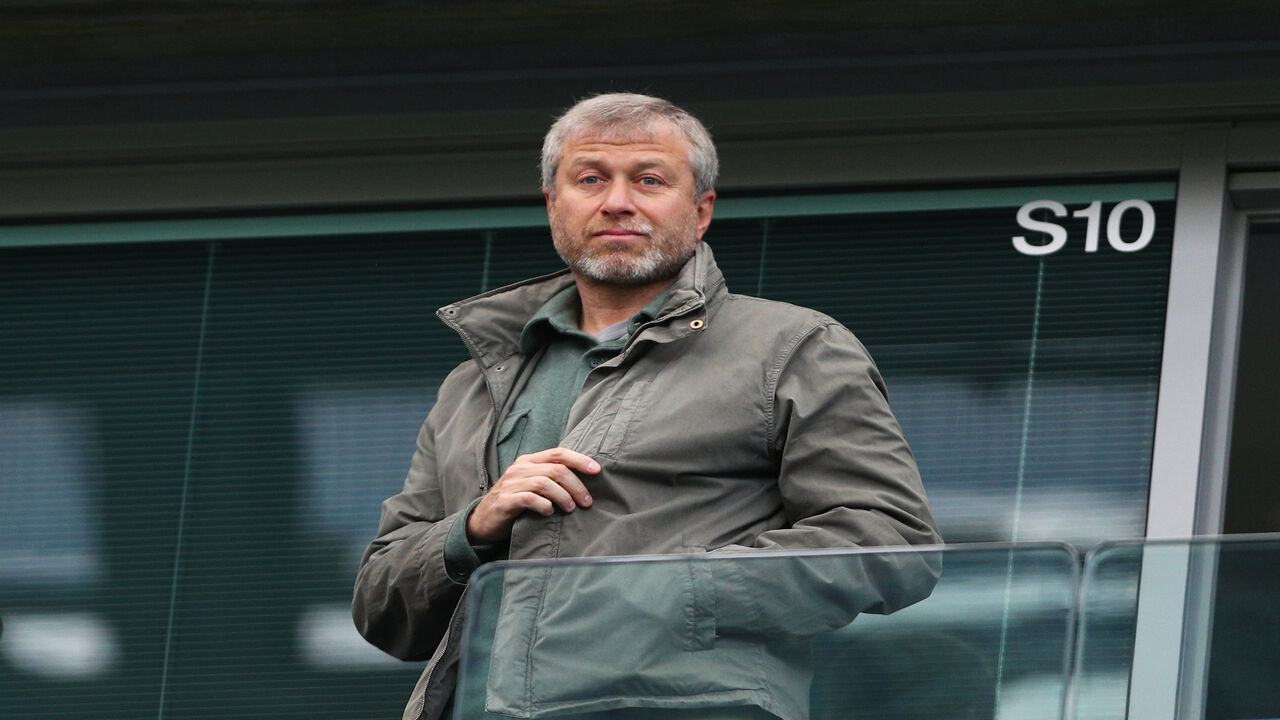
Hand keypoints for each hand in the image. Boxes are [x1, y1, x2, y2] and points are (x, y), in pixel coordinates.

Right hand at [466, 447, 599, 543]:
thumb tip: (585, 482)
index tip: (597, 471)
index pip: (558, 453)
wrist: (483, 521)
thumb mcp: (531, 485)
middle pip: (556, 469)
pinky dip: (544, 505)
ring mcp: (511, 484)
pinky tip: (549, 513)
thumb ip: (551, 479)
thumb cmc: (514, 503)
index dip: (580, 460)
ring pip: (545, 483)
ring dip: (563, 497)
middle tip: (586, 502)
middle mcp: (520, 469)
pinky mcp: (505, 501)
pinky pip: (530, 499)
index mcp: (529, 461)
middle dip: (576, 485)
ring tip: (570, 509)